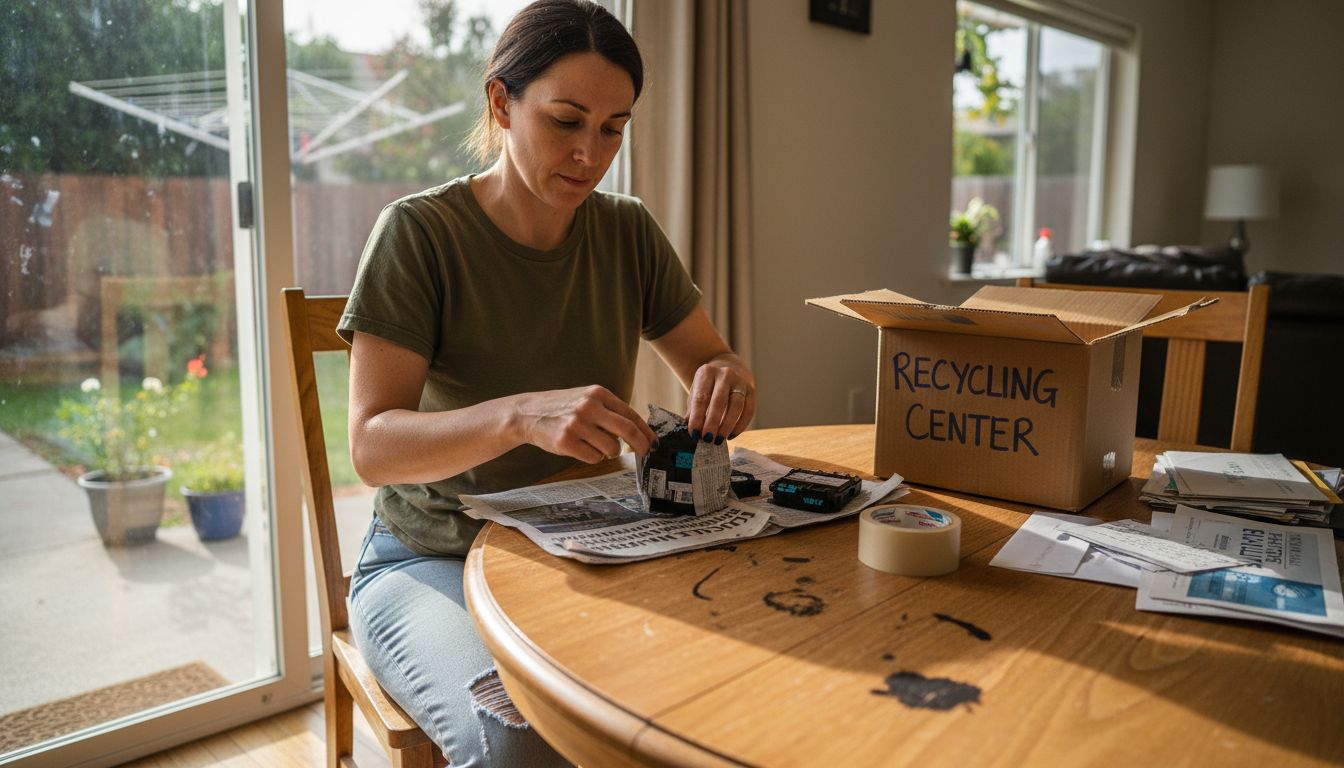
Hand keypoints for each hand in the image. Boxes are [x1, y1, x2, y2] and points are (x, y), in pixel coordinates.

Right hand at [513, 385, 656, 462]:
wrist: (527, 413)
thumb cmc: (562, 408)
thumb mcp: (586, 398)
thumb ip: (609, 410)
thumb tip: (639, 430)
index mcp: (597, 394)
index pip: (630, 414)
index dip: (645, 431)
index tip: (652, 442)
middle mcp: (588, 407)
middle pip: (627, 430)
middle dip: (640, 445)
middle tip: (645, 453)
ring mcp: (577, 424)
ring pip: (611, 448)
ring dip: (609, 451)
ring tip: (595, 444)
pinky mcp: (566, 441)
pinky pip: (593, 457)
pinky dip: (592, 457)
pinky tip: (581, 448)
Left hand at [685, 360, 754, 444]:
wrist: (727, 374)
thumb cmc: (707, 388)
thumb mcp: (696, 394)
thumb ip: (692, 411)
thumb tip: (692, 430)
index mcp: (706, 373)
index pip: (701, 397)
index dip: (697, 417)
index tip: (694, 433)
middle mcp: (725, 374)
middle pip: (719, 400)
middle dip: (712, 422)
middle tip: (707, 438)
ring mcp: (740, 381)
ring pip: (736, 405)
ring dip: (727, 425)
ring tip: (719, 440)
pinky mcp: (751, 390)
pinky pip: (749, 410)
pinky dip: (740, 426)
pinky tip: (731, 435)